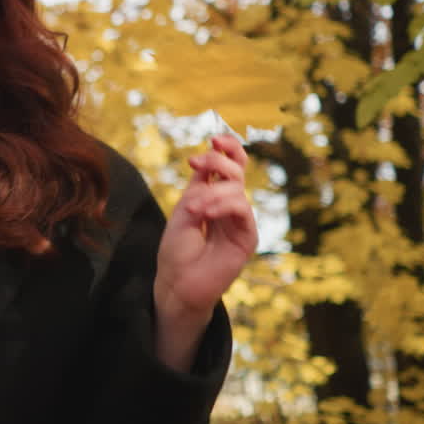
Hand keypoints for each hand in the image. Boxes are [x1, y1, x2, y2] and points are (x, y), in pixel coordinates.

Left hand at [152, 135, 257, 368]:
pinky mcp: (247, 237)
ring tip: (194, 210)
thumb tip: (209, 160)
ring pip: (237, 188)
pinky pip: (242, 210)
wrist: (178, 284)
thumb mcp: (183, 211)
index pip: (230, 163)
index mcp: (213, 195)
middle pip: (238, 169)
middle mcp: (229, 205)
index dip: (226, 147)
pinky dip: (223, 205)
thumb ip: (198, 186)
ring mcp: (240, 220)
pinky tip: (206, 213)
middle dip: (219, 160)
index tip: (211, 139)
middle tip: (198, 164)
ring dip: (212, 192)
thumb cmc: (176, 251)